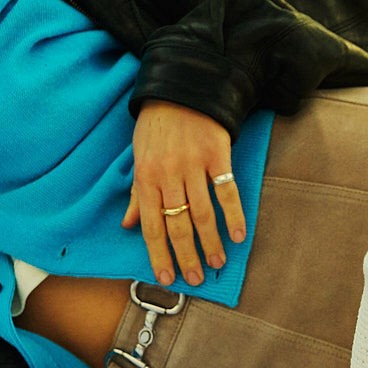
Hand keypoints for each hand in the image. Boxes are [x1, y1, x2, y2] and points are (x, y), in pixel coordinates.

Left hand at [123, 101, 246, 287]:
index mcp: (146, 177)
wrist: (182, 88)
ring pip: (203, 213)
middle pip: (178, 224)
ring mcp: (194, 165)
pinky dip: (234, 214)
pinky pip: (227, 190)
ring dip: (210, 241)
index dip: (158, 253)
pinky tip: (239, 234)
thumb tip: (128, 225)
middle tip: (194, 279)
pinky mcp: (217, 155)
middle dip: (186, 255)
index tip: (166, 277)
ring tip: (216, 263)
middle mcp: (168, 174)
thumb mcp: (138, 157)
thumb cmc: (157, 126)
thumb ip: (137, 194)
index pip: (152, 225)